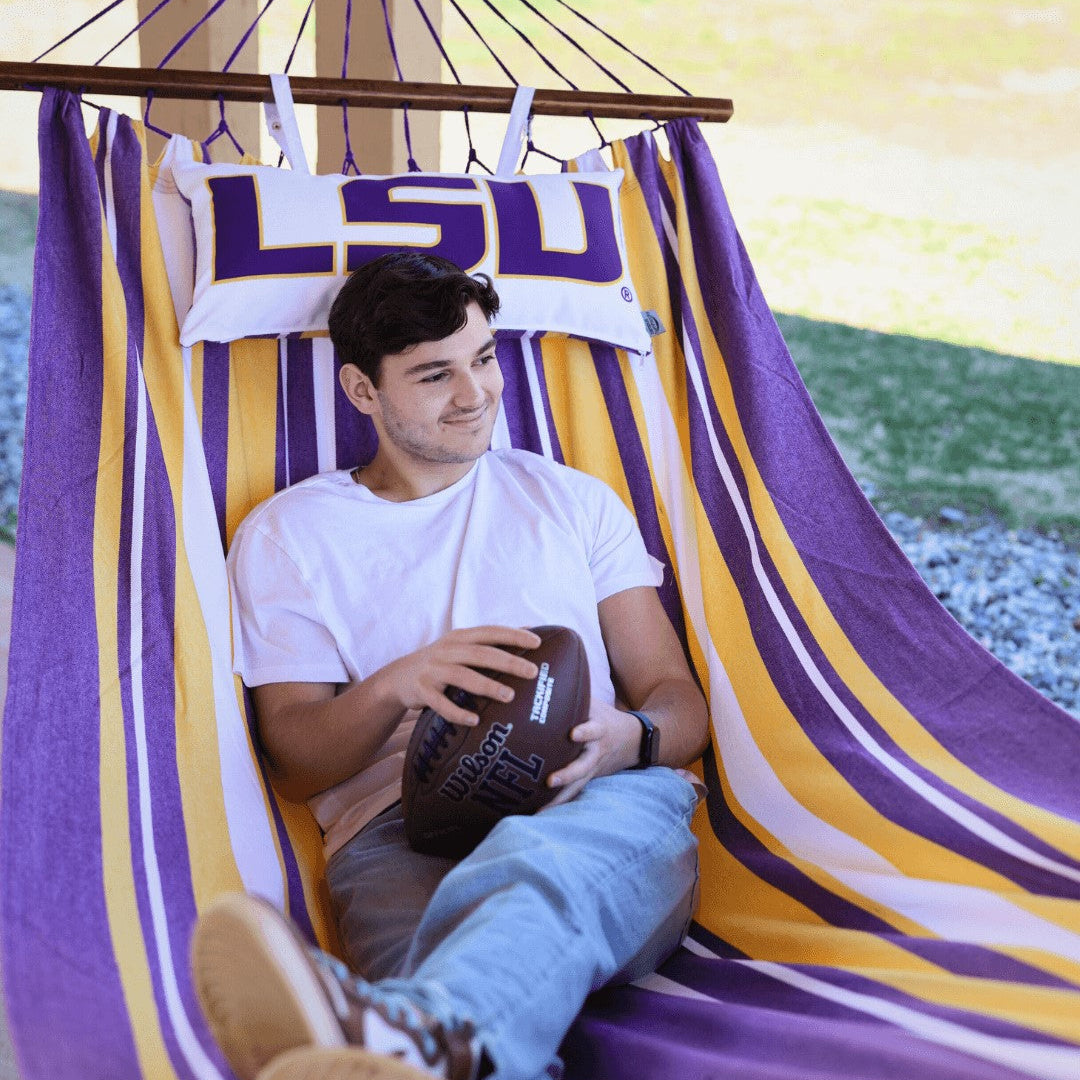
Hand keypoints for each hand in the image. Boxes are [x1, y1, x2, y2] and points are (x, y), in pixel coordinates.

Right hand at [379, 626, 540, 725]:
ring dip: (487, 686)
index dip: (513, 635)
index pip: (490, 632)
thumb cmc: (440, 662)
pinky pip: (440, 703)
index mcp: (460, 637)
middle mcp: (447, 650)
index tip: (537, 643)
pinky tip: (474, 721)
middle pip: (481, 654)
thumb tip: (529, 629)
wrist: (398, 677)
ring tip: (509, 696)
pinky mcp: (421, 690)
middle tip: (532, 673)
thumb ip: (489, 640)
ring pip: (463, 676)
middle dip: (508, 662)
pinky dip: (457, 712)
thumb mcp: (460, 645)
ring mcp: (433, 670)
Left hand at [545, 699, 640, 805]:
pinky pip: (573, 795)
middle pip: (584, 766)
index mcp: (599, 729)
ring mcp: (593, 769)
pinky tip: (537, 814)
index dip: (585, 731)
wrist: (635, 740)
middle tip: (550, 780)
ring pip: (577, 786)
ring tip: (539, 811)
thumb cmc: (604, 715)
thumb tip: (546, 667)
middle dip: (567, 774)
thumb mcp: (594, 701)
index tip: (573, 733)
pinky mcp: (589, 780)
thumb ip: (574, 689)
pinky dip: (557, 805)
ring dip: (559, 799)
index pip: (593, 729)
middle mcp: (596, 752)